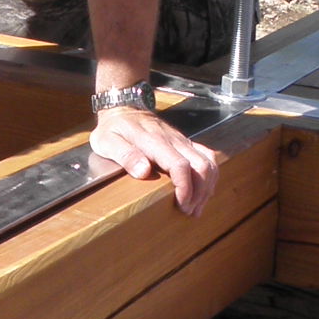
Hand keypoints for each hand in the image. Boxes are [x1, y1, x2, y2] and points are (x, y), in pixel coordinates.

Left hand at [90, 104, 217, 216]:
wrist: (123, 107)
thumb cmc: (113, 128)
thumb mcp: (107, 141)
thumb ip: (125, 155)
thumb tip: (144, 172)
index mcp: (154, 141)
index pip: (180, 165)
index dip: (185, 188)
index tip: (182, 205)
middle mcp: (173, 140)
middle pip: (201, 166)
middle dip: (199, 193)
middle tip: (189, 211)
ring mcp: (182, 141)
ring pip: (208, 162)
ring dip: (207, 186)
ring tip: (196, 206)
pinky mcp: (186, 143)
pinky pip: (207, 156)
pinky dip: (211, 175)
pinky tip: (203, 190)